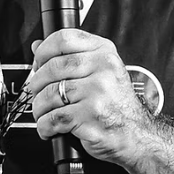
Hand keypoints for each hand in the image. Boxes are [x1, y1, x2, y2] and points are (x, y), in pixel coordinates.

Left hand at [29, 29, 150, 164]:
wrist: (137, 134)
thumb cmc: (116, 104)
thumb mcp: (101, 71)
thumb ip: (70, 56)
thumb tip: (37, 46)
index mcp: (104, 53)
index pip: (64, 39)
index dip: (43, 51)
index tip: (38, 63)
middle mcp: (103, 69)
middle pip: (52, 67)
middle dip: (36, 83)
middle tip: (37, 92)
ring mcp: (98, 92)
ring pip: (50, 94)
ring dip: (39, 107)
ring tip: (43, 113)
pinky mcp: (90, 116)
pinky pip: (54, 118)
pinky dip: (45, 125)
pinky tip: (49, 127)